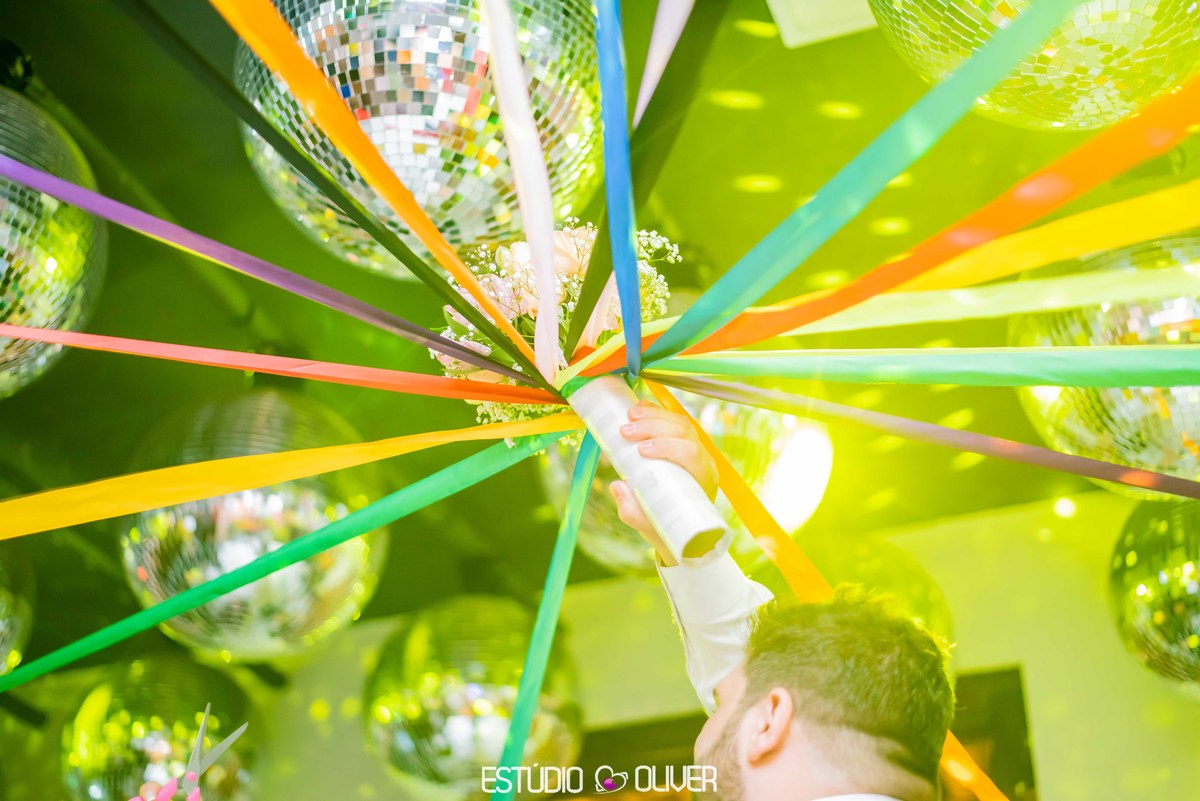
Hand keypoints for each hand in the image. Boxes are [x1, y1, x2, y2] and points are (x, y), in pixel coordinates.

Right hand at [610, 401, 718, 565]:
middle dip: (654, 427)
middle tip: (626, 430)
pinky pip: (673, 420)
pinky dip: (656, 412)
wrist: (677, 525)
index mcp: (703, 479)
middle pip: (684, 432)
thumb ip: (631, 510)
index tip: (642, 450)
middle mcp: (703, 460)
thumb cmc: (665, 524)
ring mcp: (695, 448)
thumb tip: (616, 486)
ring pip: (680, 422)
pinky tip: (639, 408)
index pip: (690, 454)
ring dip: (654, 415)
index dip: (668, 446)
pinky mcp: (683, 441)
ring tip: (630, 415)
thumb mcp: (647, 525)